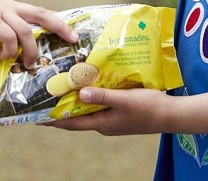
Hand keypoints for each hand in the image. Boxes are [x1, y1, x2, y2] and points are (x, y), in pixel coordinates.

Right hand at [0, 0, 78, 65]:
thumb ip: (0, 32)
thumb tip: (11, 54)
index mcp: (9, 6)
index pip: (39, 11)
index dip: (57, 21)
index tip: (71, 33)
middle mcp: (7, 6)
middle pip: (40, 14)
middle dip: (59, 26)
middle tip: (72, 39)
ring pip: (26, 31)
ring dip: (30, 50)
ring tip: (28, 64)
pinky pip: (7, 36)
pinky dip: (10, 49)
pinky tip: (4, 57)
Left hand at [44, 86, 170, 135]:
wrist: (172, 114)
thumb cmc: (149, 108)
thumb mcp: (125, 100)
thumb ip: (103, 97)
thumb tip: (80, 94)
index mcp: (102, 124)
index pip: (71, 123)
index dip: (52, 119)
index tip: (35, 115)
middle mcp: (104, 122)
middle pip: (76, 116)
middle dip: (59, 108)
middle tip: (44, 96)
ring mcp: (112, 117)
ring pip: (87, 109)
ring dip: (74, 100)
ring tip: (60, 88)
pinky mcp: (119, 110)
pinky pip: (99, 103)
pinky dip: (90, 96)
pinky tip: (87, 84)